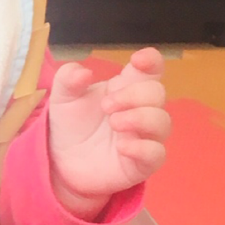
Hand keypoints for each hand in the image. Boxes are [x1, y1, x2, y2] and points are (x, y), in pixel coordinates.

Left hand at [47, 47, 170, 219]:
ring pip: (163, 122)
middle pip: (157, 92)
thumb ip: (68, 79)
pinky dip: (143, 148)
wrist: (62, 162)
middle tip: (106, 106)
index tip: (137, 60)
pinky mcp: (142, 163)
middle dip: (134, 95)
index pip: (152, 69)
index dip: (152, 61)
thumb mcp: (64, 98)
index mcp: (127, 87)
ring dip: (141, 118)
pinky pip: (156, 154)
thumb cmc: (71, 125)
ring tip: (114, 123)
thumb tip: (83, 72)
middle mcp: (141, 109)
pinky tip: (122, 147)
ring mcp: (144, 137)